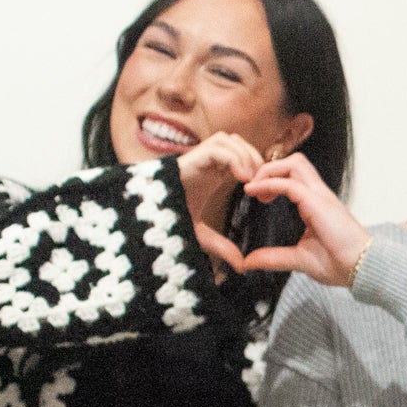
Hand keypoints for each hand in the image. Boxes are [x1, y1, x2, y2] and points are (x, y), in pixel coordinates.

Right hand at [173, 133, 266, 267]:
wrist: (143, 216)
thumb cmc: (168, 221)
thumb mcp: (201, 235)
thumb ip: (221, 246)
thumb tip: (242, 267)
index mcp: (212, 174)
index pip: (242, 155)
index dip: (257, 169)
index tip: (263, 195)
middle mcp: (206, 162)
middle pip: (239, 142)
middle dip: (254, 159)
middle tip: (260, 185)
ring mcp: (197, 157)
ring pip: (230, 139)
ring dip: (245, 156)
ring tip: (249, 181)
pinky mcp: (191, 157)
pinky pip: (219, 146)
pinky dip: (234, 158)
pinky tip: (240, 178)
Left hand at [231, 154, 374, 288]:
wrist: (361, 269)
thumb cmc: (340, 264)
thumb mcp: (298, 260)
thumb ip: (273, 258)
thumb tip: (248, 262)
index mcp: (317, 205)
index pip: (294, 176)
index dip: (272, 179)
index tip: (255, 195)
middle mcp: (320, 196)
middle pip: (294, 162)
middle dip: (269, 168)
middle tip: (253, 189)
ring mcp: (321, 197)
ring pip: (294, 163)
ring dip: (270, 170)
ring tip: (255, 188)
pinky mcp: (319, 204)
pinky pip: (290, 184)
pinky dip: (269, 183)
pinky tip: (254, 192)